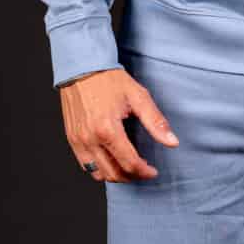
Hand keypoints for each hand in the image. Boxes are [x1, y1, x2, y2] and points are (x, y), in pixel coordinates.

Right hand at [59, 67, 179, 182]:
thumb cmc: (109, 80)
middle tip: (143, 170)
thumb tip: (172, 142)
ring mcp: (78, 140)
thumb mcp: (138, 97)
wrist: (82, 67)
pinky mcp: (72, 139)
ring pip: (98, 173)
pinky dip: (99, 168)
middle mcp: (90, 139)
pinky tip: (111, 160)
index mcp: (108, 130)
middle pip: (114, 173)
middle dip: (132, 176)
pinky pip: (85, 165)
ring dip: (115, 175)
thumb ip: (156, 122)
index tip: (152, 171)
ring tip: (128, 166)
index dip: (144, 172)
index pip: (129, 164)